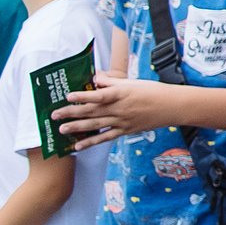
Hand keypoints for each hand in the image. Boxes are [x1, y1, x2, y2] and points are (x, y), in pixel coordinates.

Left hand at [55, 70, 185, 150]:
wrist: (172, 106)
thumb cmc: (153, 91)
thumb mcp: (133, 82)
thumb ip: (112, 82)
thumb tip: (96, 78)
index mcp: (121, 94)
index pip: (99, 95)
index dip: (83, 96)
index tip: (68, 96)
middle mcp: (119, 108)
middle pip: (92, 111)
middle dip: (71, 113)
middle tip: (54, 115)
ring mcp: (122, 121)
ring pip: (95, 125)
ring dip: (77, 128)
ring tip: (61, 130)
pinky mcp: (125, 130)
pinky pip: (105, 137)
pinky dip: (92, 142)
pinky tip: (79, 146)